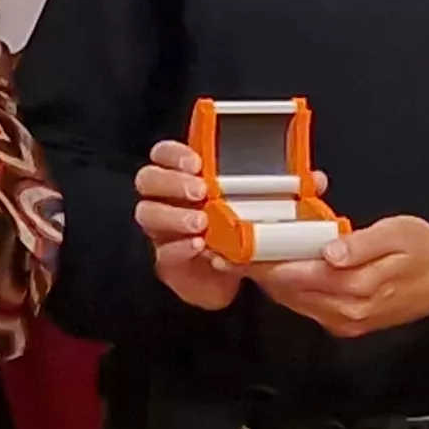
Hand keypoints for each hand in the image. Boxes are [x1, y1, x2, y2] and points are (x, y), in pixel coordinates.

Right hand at [131, 139, 248, 310]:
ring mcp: (163, 230)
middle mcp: (167, 200)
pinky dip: (180, 247)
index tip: (196, 163)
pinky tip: (199, 245)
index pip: (164, 154)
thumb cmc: (244, 229)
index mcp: (185, 178)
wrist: (240, 275)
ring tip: (200, 223)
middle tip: (200, 191)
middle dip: (171, 181)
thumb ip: (251, 182)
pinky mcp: (166, 260)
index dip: (173, 154)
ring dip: (172, 215)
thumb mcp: (252, 200)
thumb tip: (281, 166)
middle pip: (148, 179)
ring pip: (147, 213)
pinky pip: (163, 251)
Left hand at [248, 217, 428, 339]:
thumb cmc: (425, 250)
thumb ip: (362, 244)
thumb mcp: (399, 233)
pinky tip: (281, 270)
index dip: (266, 261)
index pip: (298, 274)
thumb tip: (331, 251)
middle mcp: (347, 310)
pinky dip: (291, 290)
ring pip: (295, 302)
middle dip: (260, 271)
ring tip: (248, 258)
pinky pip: (308, 307)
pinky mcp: (347, 324)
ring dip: (272, 282)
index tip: (239, 247)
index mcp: (357, 285)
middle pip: (290, 291)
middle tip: (231, 249)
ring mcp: (346, 321)